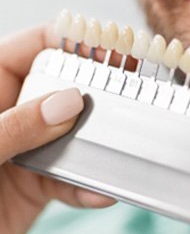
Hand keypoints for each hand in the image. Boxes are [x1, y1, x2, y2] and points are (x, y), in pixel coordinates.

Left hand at [0, 25, 115, 233]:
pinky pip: (71, 179)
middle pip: (64, 89)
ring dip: (98, 147)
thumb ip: (17, 125)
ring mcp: (27, 148)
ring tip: (121, 151)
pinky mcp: (38, 184)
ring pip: (74, 135)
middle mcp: (11, 113)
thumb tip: (71, 101)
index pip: (33, 46)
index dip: (73, 41)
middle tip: (134, 95)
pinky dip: (88, 187)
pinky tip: (100, 193)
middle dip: (97, 94)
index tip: (113, 49)